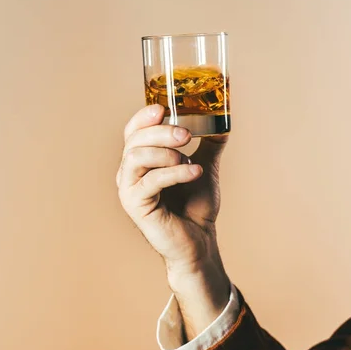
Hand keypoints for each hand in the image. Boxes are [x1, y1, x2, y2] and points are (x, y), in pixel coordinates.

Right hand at [116, 104, 229, 337]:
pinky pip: (150, 181)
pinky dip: (174, 172)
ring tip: (189, 159)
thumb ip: (208, 145)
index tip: (163, 107)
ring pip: (136, 157)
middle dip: (160, 132)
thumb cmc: (195, 207)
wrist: (199, 242)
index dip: (143, 116)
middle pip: (133, 141)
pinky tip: (194, 173)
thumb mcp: (203, 168)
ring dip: (165, 152)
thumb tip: (222, 122)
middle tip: (186, 134)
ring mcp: (128, 190)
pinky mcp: (135, 206)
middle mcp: (128, 174)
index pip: (132, 132)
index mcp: (140, 162)